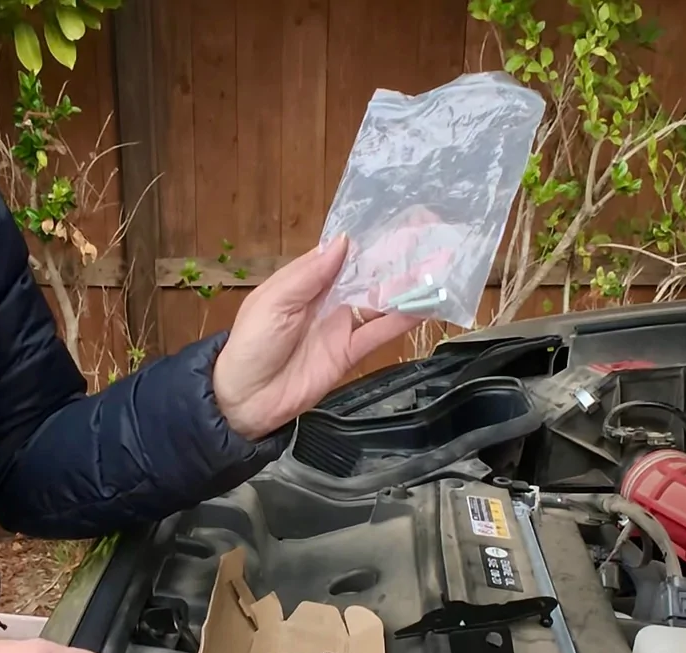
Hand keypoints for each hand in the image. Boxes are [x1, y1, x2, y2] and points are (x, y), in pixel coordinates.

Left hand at [212, 239, 422, 439]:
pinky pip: (379, 333)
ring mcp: (341, 325)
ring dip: (408, 287)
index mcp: (306, 280)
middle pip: (369, 274)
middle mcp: (328, 298)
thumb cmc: (251, 345)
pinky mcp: (350, 352)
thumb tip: (344, 241)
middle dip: (398, 258)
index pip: (343, 253)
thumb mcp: (273, 302)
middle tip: (433, 238)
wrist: (245, 400)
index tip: (400, 219)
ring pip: (381, 301)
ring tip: (440, 270)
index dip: (370, 238)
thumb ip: (310, 274)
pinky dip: (402, 320)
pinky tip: (427, 306)